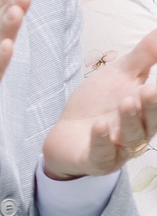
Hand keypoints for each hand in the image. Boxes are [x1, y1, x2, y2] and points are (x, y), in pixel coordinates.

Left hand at [44, 28, 156, 179]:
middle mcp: (138, 132)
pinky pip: (102, 153)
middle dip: (152, 105)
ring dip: (128, 120)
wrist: (67, 134)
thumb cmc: (99, 104)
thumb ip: (146, 55)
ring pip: (129, 137)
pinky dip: (102, 141)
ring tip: (126, 101)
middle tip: (151, 89)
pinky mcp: (95, 160)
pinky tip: (99, 126)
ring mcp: (118, 149)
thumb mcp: (122, 75)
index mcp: (148, 112)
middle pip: (149, 120)